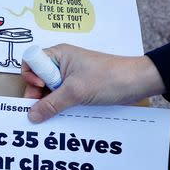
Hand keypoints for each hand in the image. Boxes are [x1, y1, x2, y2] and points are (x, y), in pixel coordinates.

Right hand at [21, 44, 164, 123]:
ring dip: (50, 103)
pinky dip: (60, 106)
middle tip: (43, 109)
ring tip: (54, 114)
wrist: (138, 82)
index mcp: (58, 54)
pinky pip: (62, 96)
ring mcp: (70, 76)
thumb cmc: (108, 78)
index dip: (30, 76)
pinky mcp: (79, 87)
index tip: (40, 88)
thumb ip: (51, 104)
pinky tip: (63, 115)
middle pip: (37, 78)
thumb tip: (31, 115)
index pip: (31, 61)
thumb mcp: (75, 92)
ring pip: (49, 90)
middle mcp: (61, 63)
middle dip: (37, 94)